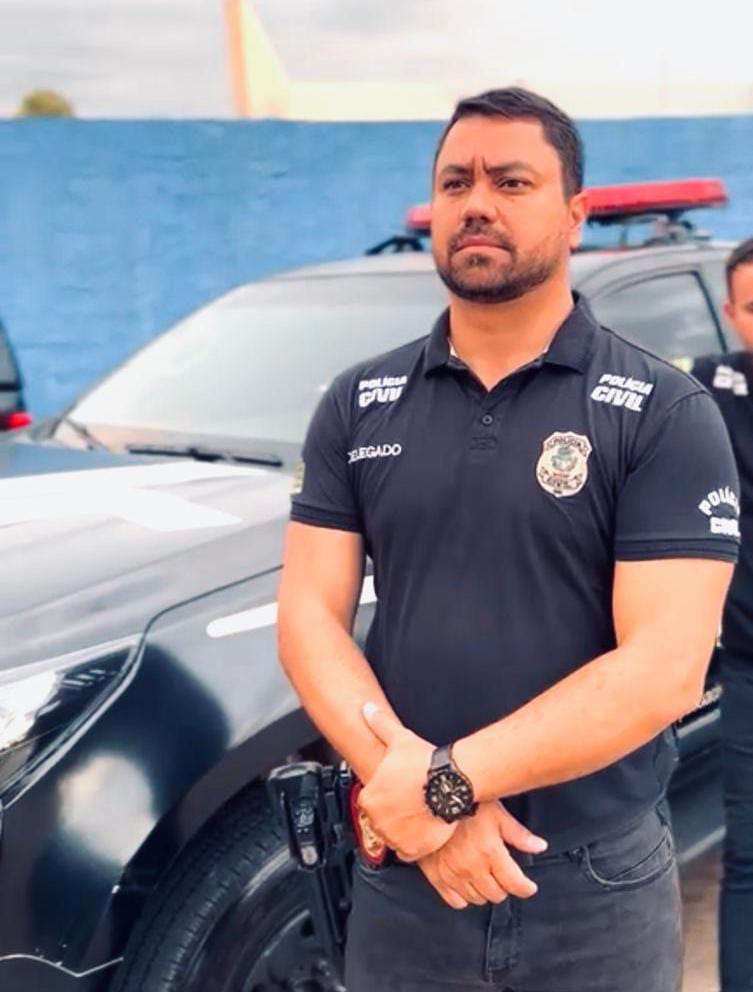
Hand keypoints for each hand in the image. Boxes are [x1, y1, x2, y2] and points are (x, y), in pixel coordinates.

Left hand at [358, 703, 455, 860]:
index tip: (399, 791)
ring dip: (404, 829)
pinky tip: (426, 828)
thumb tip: (367, 709)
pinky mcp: (412, 850)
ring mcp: (394, 837)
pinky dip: (416, 844)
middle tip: (412, 802)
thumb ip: (379, 724)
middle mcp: (377, 820)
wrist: (451, 781)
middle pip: (382, 821)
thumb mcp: (398, 739)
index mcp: (369, 797)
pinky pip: (409, 852)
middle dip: (395, 813)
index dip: (387, 796)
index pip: (371, 802)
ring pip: (395, 837)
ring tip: (420, 813)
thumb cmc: (426, 763)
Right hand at [418, 801, 546, 909]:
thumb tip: (540, 847)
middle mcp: (472, 867)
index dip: (526, 888)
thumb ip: (519, 834)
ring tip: (484, 876)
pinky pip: (455, 901)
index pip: (515, 884)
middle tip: (503, 875)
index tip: (528, 886)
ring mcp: (452, 874)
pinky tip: (466, 882)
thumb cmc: (468, 803)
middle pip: (497, 895)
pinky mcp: (436, 877)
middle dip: (504, 886)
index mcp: (490, 852)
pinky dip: (464, 896)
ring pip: (477, 899)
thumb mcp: (498, 813)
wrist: (433, 800)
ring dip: (484, 891)